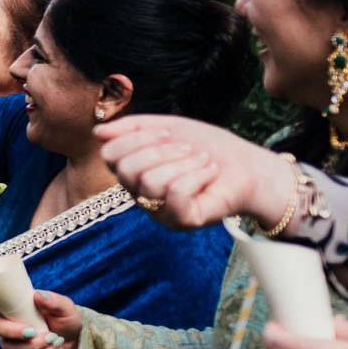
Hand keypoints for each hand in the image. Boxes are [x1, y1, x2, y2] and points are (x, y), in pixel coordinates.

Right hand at [0, 289, 79, 348]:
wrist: (74, 339)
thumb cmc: (66, 318)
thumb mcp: (65, 307)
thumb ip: (54, 301)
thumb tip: (39, 296)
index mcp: (15, 304)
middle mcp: (7, 320)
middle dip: (10, 332)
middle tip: (32, 332)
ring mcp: (10, 339)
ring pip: (8, 346)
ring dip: (32, 346)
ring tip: (53, 339)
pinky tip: (51, 348)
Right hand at [97, 114, 299, 230]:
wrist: (250, 166)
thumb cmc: (209, 148)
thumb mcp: (170, 127)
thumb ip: (134, 127)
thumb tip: (97, 132)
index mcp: (133, 172)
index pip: (110, 155)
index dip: (135, 138)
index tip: (166, 133)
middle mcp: (140, 194)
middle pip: (126, 169)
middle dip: (160, 151)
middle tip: (188, 149)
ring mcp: (159, 210)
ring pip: (150, 182)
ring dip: (182, 163)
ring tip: (203, 161)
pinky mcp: (181, 221)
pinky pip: (174, 193)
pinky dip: (196, 175)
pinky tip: (210, 173)